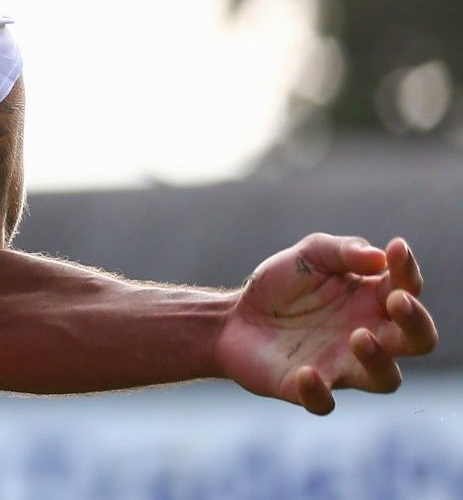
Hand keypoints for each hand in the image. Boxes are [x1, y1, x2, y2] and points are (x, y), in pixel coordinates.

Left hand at [217, 233, 437, 413]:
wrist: (232, 317)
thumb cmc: (280, 285)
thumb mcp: (309, 256)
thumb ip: (343, 251)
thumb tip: (379, 257)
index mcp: (372, 300)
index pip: (408, 288)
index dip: (408, 270)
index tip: (395, 248)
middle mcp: (368, 335)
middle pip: (418, 341)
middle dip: (416, 322)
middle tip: (397, 300)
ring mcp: (341, 365)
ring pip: (385, 379)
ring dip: (379, 360)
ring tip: (359, 335)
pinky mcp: (307, 388)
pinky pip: (324, 403)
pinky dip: (318, 393)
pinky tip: (306, 372)